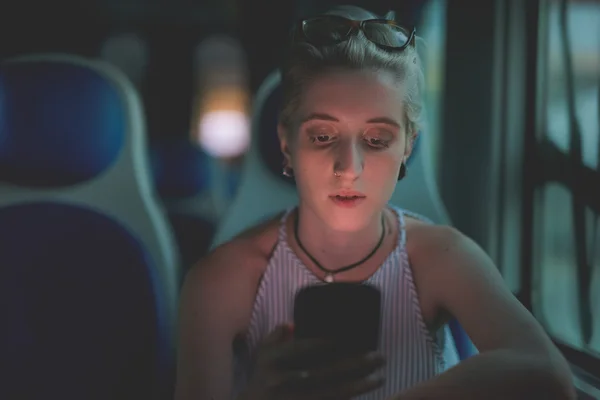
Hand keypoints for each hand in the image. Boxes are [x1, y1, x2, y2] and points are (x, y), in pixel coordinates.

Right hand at [240, 323, 385, 399]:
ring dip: (359, 385)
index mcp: (274, 361)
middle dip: (354, 364)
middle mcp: (284, 381)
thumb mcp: (261, 354)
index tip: (347, 339)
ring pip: (332, 392)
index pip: (302, 349)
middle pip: (325, 372)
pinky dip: (348, 399)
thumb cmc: (260, 379)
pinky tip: (365, 391)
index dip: (324, 344)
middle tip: (379, 356)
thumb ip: (276, 336)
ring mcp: (295, 398)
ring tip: (381, 376)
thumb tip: (293, 324)